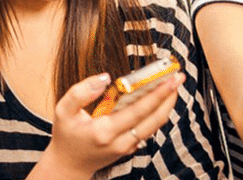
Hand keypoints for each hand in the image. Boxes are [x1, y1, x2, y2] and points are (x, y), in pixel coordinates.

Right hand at [34, 72, 181, 178]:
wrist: (69, 165)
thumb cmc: (66, 135)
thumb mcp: (63, 110)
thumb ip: (81, 92)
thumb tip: (105, 78)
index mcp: (105, 131)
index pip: (138, 110)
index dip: (158, 93)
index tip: (170, 78)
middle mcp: (121, 141)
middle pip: (155, 119)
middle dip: (170, 96)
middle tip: (179, 76)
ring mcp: (128, 146)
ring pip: (156, 125)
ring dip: (167, 104)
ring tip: (173, 83)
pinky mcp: (130, 147)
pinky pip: (149, 128)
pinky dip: (158, 111)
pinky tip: (160, 97)